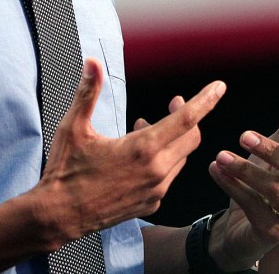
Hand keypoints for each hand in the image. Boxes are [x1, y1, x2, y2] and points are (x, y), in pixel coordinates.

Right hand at [36, 59, 225, 244]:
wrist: (59, 217)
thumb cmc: (65, 172)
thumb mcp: (73, 127)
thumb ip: (88, 92)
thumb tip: (92, 62)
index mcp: (142, 149)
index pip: (187, 119)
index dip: (206, 100)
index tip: (219, 87)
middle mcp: (156, 171)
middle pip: (191, 137)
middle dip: (188, 116)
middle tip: (174, 102)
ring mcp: (156, 191)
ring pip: (180, 158)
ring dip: (172, 139)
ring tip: (144, 128)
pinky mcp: (150, 204)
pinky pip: (168, 176)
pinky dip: (163, 160)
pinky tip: (141, 156)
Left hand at [203, 86, 278, 270]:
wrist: (239, 230)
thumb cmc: (262, 184)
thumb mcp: (276, 151)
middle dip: (273, 151)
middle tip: (244, 135)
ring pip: (274, 190)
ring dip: (245, 170)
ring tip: (221, 155)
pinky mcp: (272, 233)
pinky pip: (253, 206)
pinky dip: (233, 186)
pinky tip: (216, 170)